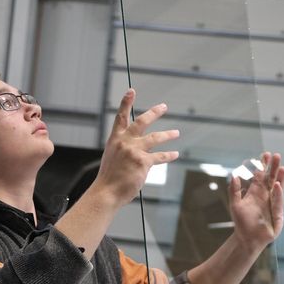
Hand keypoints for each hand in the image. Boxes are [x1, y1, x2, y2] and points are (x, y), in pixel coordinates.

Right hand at [93, 89, 178, 206]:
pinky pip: (160, 157)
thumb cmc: (109, 178)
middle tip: (163, 106)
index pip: (121, 117)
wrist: (107, 192)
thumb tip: (136, 149)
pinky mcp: (143, 161)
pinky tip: (175, 154)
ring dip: (168, 134)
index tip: (131, 91)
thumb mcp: (112, 157)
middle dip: (154, 112)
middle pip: (142, 122)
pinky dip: (169, 156)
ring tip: (176, 132)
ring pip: (155, 138)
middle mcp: (125, 142)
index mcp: (115, 139)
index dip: (126, 103)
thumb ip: (123, 149)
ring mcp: (134, 150)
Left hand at [229, 152, 283, 252]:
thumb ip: (234, 191)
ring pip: (277, 188)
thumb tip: (234, 175)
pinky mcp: (277, 215)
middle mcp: (265, 196)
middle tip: (276, 155)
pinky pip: (277, 203)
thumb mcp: (235, 205)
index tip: (265, 155)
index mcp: (256, 193)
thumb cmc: (241, 222)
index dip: (263, 166)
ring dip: (280, 178)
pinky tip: (277, 185)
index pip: (260, 176)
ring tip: (282, 167)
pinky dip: (277, 194)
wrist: (247, 239)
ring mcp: (273, 204)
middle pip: (271, 179)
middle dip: (273, 168)